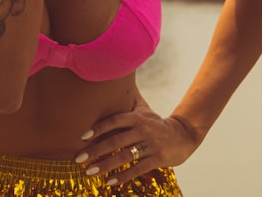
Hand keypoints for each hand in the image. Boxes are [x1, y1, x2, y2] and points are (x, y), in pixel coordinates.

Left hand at [74, 95, 198, 186]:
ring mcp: (150, 145)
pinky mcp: (157, 159)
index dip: (98, 128)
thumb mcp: (144, 109)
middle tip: (78, 158)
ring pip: (124, 157)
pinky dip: (122, 176)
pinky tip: (109, 182)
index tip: (82, 136)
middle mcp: (142, 130)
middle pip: (116, 140)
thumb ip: (129, 99)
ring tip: (89, 172)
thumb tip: (116, 78)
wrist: (183, 135)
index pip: (114, 121)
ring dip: (105, 166)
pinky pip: (137, 169)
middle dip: (95, 150)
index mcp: (137, 117)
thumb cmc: (156, 122)